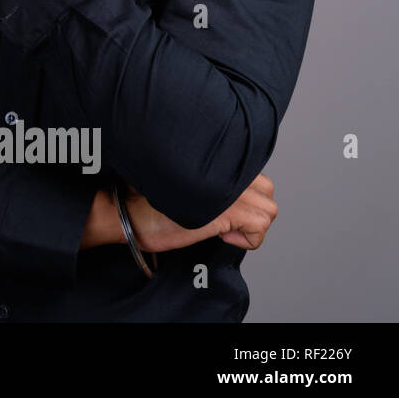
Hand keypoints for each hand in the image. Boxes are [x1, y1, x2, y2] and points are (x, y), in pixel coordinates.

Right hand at [124, 173, 278, 252]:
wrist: (130, 212)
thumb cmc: (150, 200)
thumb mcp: (187, 183)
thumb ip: (211, 177)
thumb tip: (235, 193)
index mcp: (216, 158)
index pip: (255, 175)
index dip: (244, 195)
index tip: (221, 206)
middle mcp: (227, 170)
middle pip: (267, 189)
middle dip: (253, 209)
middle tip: (226, 218)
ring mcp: (230, 190)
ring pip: (269, 209)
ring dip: (250, 224)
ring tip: (223, 227)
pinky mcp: (228, 211)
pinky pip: (260, 227)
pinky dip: (247, 239)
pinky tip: (222, 235)